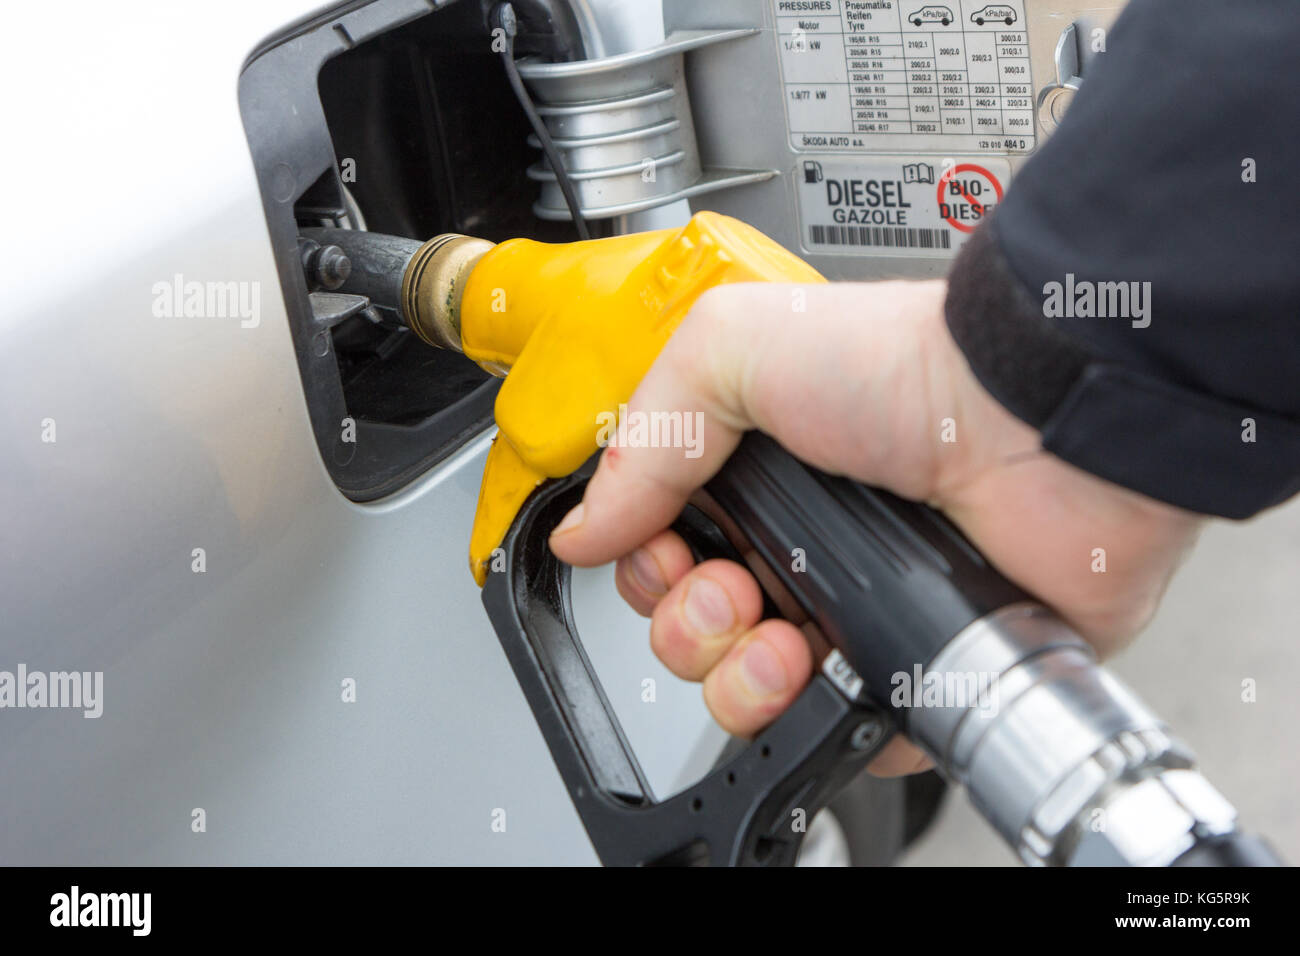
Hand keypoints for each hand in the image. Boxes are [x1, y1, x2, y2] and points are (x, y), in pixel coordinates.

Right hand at [548, 280, 1202, 774]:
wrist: (1034, 419)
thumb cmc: (906, 366)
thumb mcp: (731, 348)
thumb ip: (643, 437)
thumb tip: (582, 529)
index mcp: (755, 479)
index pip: (662, 556)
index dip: (647, 572)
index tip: (667, 554)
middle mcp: (800, 546)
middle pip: (695, 632)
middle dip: (689, 629)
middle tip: (734, 591)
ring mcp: (857, 608)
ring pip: (753, 694)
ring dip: (740, 681)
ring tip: (780, 640)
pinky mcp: (916, 663)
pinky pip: (842, 733)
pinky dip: (820, 723)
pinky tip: (827, 675)